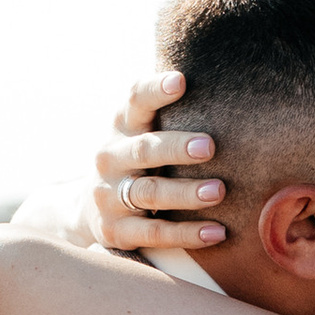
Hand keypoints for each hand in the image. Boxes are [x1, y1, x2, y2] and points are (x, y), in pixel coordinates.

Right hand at [91, 68, 228, 256]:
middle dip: (176, 148)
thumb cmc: (136, 163)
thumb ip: (170, 116)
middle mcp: (110, 158)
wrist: (86, 210)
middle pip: (144, 149)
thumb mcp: (141, 134)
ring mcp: (109, 196)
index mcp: (122, 127)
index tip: (181, 80)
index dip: (155, 90)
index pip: (135, 101)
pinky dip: (186, 234)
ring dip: (185, 193)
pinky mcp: (115, 231)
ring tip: (218, 191)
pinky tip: (216, 232)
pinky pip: (154, 233)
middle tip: (209, 147)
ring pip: (149, 193)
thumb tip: (228, 91)